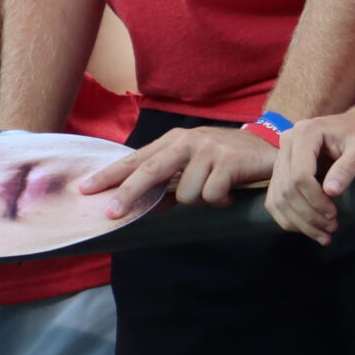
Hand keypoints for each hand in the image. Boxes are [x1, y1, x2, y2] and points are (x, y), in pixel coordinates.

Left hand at [77, 125, 275, 214]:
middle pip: (149, 171)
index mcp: (173, 141)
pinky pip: (211, 195)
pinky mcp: (228, 161)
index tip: (85, 190)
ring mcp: (208, 149)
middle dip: (129, 195)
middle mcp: (187, 141)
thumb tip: (139, 204)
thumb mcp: (193, 165)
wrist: (268, 148)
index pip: (135, 160)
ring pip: (187, 194)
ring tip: (215, 192)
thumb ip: (167, 181)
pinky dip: (220, 201)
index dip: (110, 176)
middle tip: (112, 214)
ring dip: (201, 201)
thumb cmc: (225, 160)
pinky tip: (230, 192)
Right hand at [264, 112, 354, 244]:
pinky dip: (288, 218)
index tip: (334, 214)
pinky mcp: (281, 169)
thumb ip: (347, 168)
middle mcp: (286, 142)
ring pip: (278, 197)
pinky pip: (275, 198)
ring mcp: (280, 156)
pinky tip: (307, 229)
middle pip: (287, 188)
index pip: (300, 174)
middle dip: (308, 214)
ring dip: (298, 221)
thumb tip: (331, 192)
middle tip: (331, 229)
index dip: (315, 199)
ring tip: (323, 235)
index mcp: (304, 133)